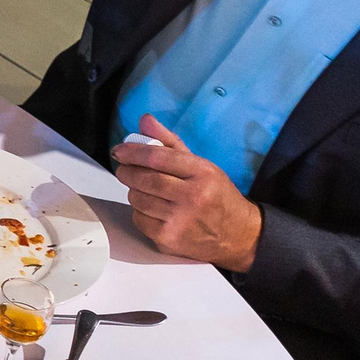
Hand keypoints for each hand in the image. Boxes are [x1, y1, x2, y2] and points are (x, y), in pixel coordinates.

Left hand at [110, 116, 261, 269]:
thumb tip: (145, 120)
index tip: (120, 150)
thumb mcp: (202, 165)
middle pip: (144, 179)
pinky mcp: (169, 240)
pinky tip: (153, 209)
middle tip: (125, 168)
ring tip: (145, 189)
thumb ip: (171, 143)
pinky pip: (139, 219)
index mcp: (203, 174)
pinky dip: (139, 212)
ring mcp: (180, 221)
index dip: (133, 152)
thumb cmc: (217, 196)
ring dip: (134, 191)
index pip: (158, 158)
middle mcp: (193, 197)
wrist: (239, 235)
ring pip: (137, 199)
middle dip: (127, 171)